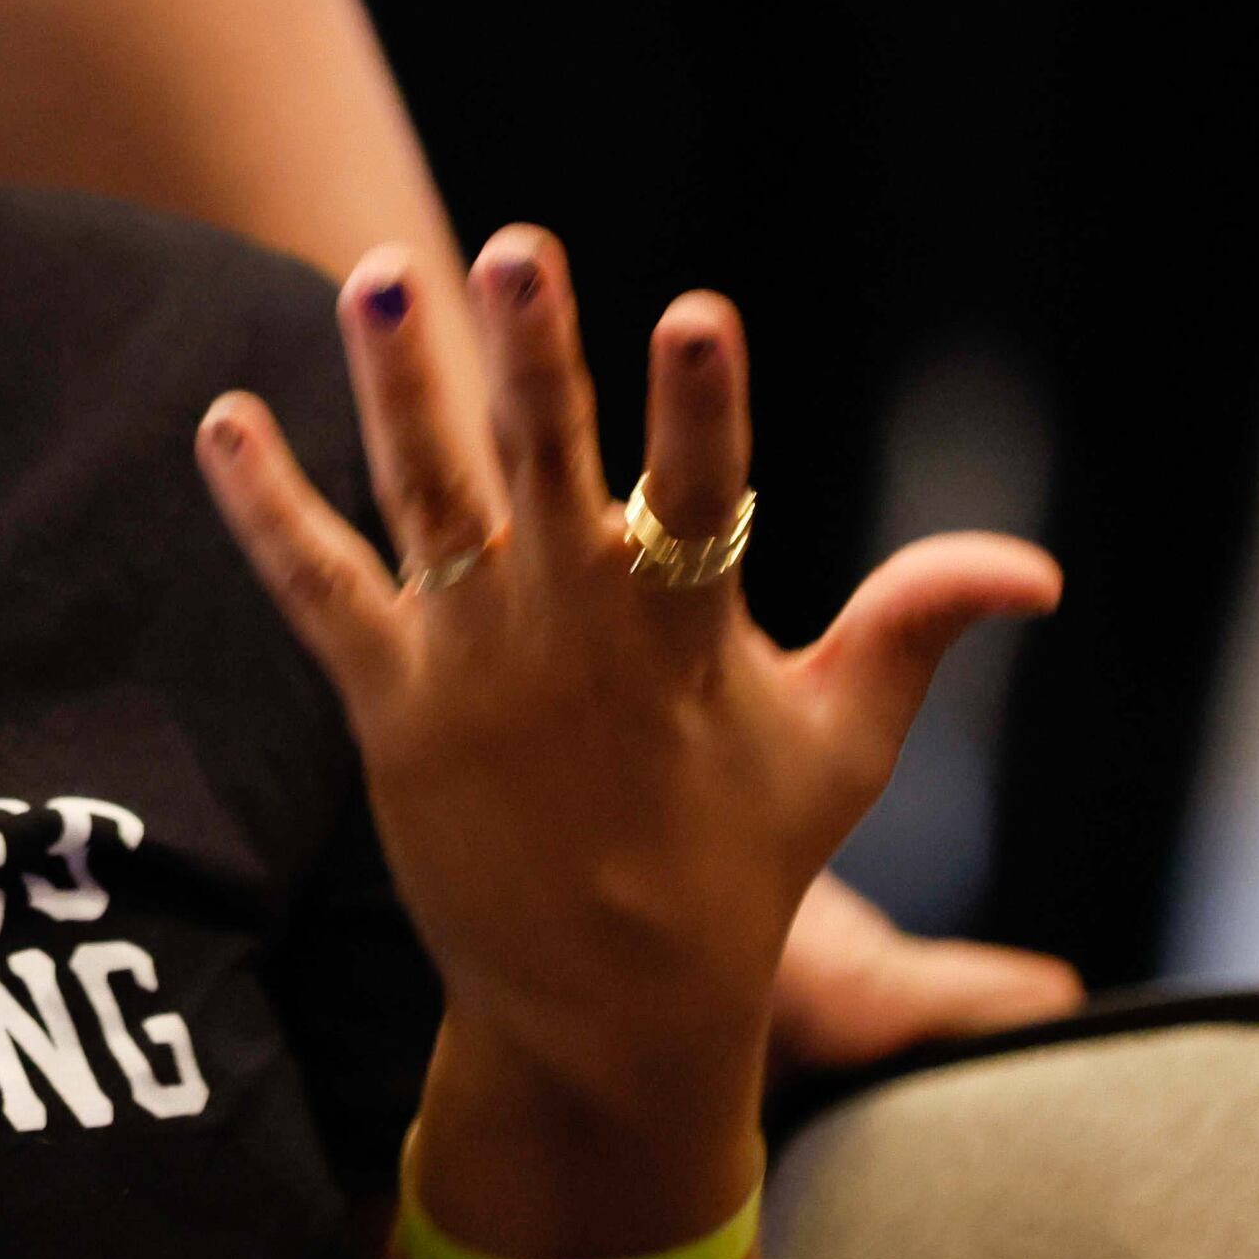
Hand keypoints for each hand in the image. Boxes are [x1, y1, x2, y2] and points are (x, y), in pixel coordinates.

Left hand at [197, 230, 1059, 1233]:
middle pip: (549, 468)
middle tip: (515, 249)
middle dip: (534, 357)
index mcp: (686, 634)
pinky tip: (221, 420)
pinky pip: (315, 588)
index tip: (696, 311)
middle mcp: (572, 633)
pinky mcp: (387, 704)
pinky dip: (265, 507)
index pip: (706, 495)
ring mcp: (472, 665)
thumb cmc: (737, 863)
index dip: (701, 408)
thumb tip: (1037, 568)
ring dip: (396, 386)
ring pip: (425, 499)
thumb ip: (916, 628)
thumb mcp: (840, 746)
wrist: (606, 1009)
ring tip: (374, 274)